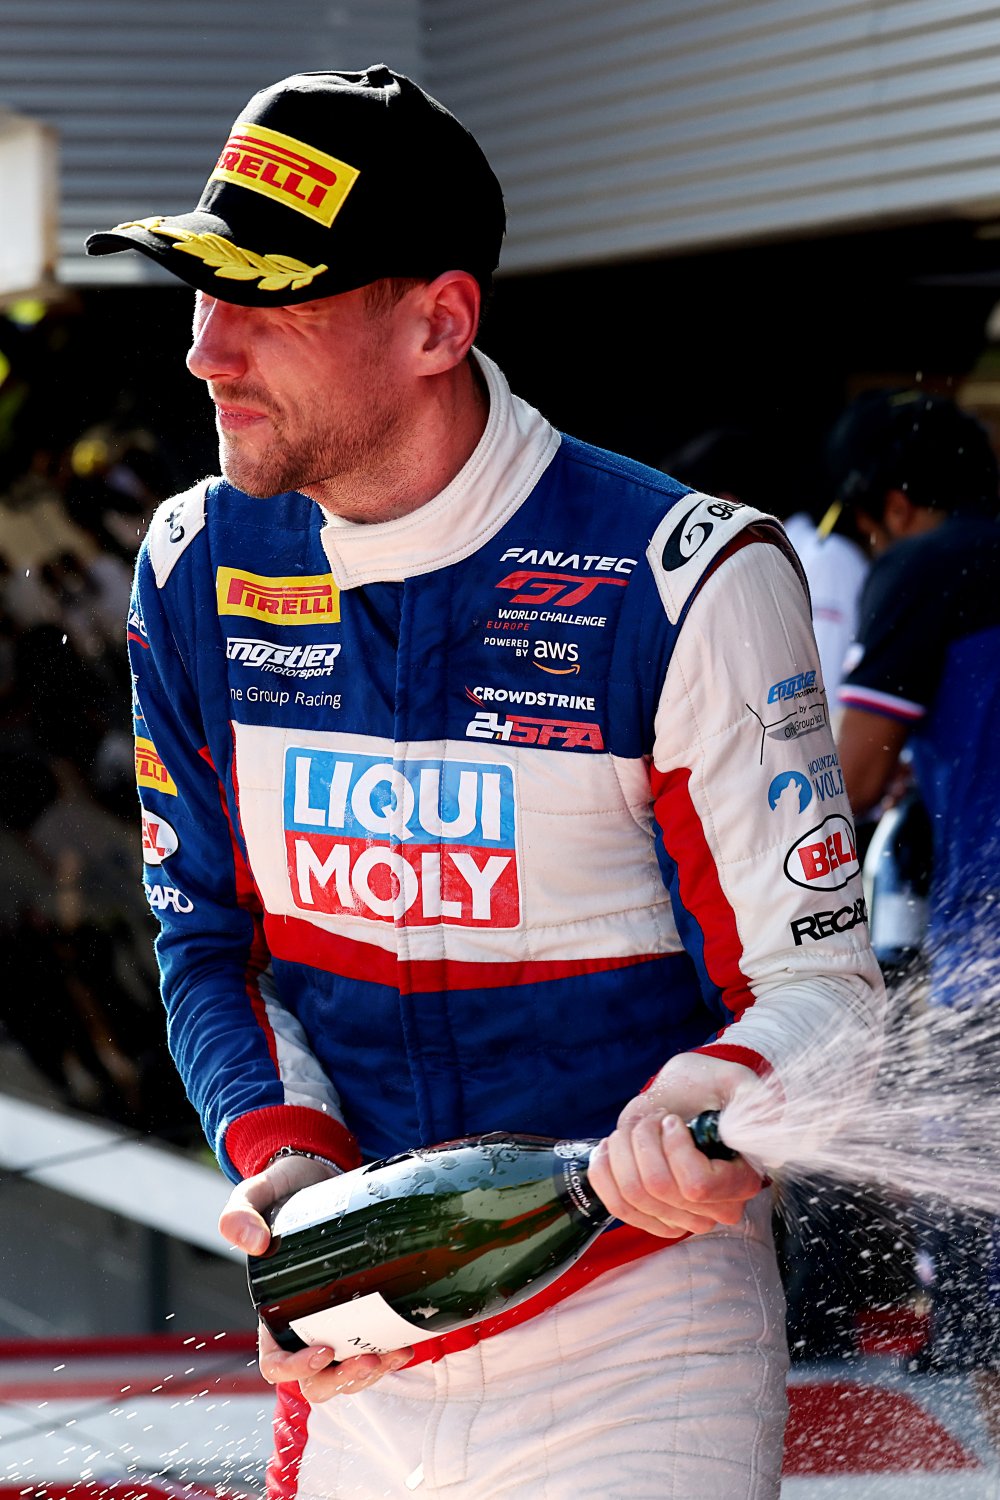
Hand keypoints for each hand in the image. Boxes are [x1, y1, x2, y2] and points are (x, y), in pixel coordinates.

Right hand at [219, 1153, 413, 1398]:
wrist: (318, 1171)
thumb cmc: (282, 1189)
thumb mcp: (256, 1194)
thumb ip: (241, 1212)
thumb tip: (253, 1243)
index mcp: (272, 1311)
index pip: (275, 1362)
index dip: (295, 1369)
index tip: (324, 1351)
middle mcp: (302, 1324)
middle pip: (317, 1379)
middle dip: (344, 1379)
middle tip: (369, 1358)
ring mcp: (334, 1319)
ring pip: (347, 1371)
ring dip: (371, 1372)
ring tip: (394, 1352)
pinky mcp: (361, 1306)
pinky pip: (372, 1346)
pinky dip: (389, 1352)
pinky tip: (405, 1343)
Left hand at [587, 1054, 763, 1238]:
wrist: (682, 1096)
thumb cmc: (708, 1087)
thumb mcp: (734, 1082)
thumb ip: (755, 1100)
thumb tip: (771, 1120)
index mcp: (741, 1180)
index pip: (697, 1184)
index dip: (674, 1148)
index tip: (672, 1121)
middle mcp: (714, 1208)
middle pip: (658, 1188)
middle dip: (645, 1140)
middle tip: (656, 1119)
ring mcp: (681, 1216)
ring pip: (633, 1195)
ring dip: (624, 1151)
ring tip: (638, 1129)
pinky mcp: (651, 1215)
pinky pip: (617, 1207)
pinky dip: (604, 1172)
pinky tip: (609, 1148)